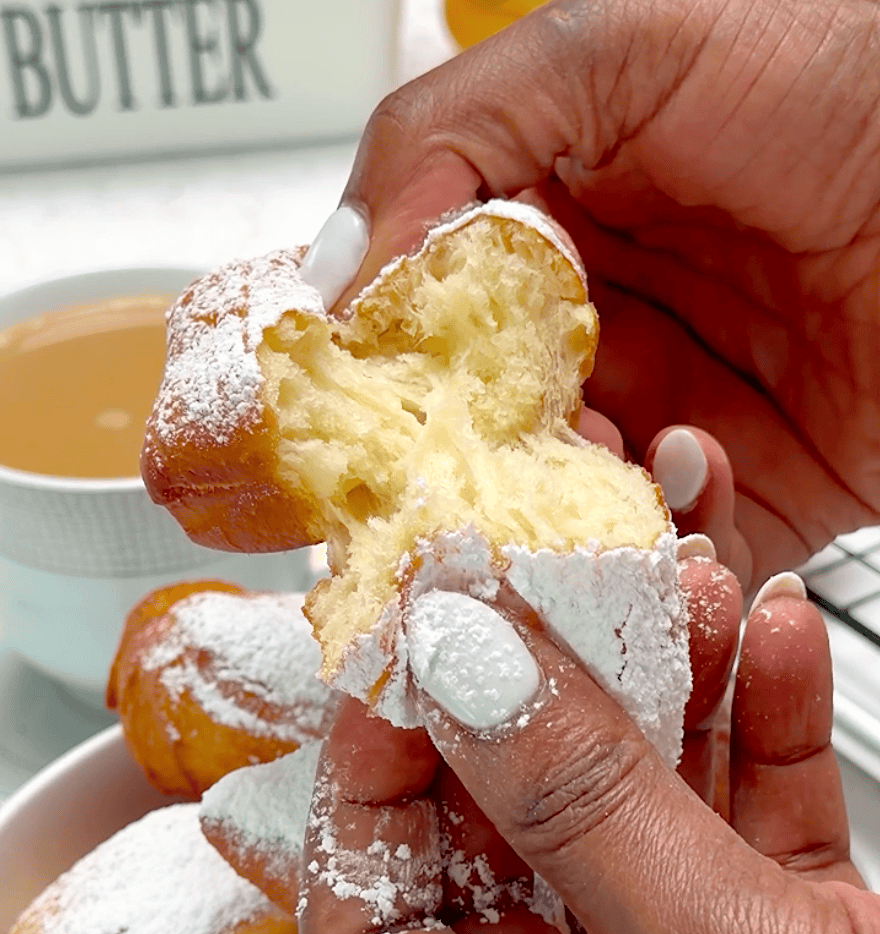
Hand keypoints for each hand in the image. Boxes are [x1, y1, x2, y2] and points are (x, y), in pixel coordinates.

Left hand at [298, 562, 879, 933]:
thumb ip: (581, 812)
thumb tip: (469, 664)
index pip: (365, 917)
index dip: (371, 771)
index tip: (414, 647)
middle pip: (503, 841)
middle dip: (542, 700)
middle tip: (551, 589)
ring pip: (628, 815)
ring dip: (666, 690)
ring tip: (688, 590)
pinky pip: (746, 827)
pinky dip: (765, 733)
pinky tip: (775, 645)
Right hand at [301, 0, 879, 587]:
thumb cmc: (846, 74)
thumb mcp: (625, 44)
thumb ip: (452, 130)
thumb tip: (336, 265)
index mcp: (549, 235)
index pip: (422, 321)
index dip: (384, 363)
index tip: (363, 401)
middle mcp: (599, 339)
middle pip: (482, 435)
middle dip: (463, 463)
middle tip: (457, 470)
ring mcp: (667, 423)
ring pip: (562, 515)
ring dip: (558, 512)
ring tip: (594, 462)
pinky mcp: (746, 497)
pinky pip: (673, 560)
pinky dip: (666, 547)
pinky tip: (693, 474)